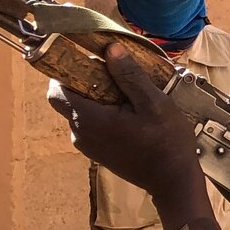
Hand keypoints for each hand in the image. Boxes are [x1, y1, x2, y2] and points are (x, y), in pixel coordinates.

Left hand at [47, 43, 201, 199]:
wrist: (173, 180)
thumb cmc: (166, 142)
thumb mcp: (154, 103)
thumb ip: (130, 76)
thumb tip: (110, 49)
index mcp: (89, 119)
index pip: (56, 91)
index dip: (66, 73)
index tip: (88, 62)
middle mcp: (81, 133)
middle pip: (68, 101)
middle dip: (86, 85)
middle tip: (115, 77)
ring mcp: (89, 146)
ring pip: (82, 114)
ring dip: (98, 101)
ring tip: (129, 97)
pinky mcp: (99, 154)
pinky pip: (93, 127)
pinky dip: (105, 116)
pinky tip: (131, 116)